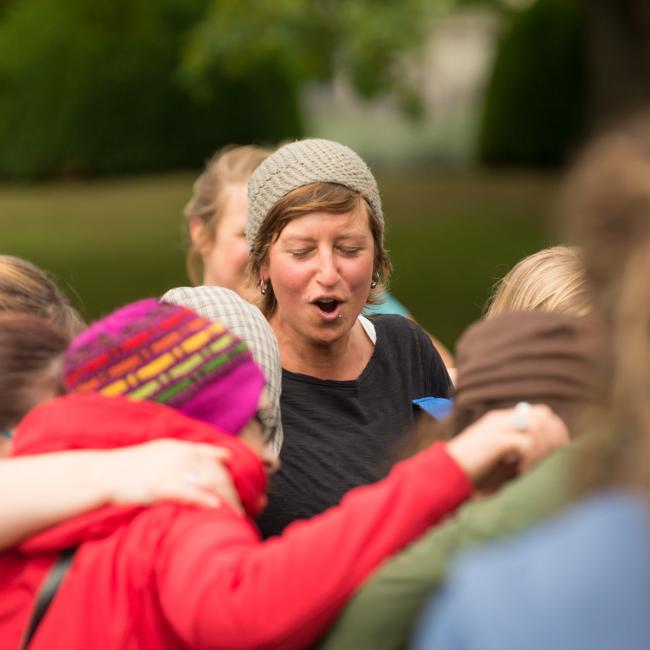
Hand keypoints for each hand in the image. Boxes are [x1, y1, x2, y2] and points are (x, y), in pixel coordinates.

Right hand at [99, 440, 242, 514]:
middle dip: (232, 493)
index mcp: (181, 448)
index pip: (215, 459)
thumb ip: (192, 452)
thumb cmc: (131, 465)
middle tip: (241, 511)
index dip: (230, 476)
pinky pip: (188, 492)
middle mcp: (181, 456)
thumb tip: (223, 456)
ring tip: (235, 516)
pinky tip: (216, 509)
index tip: (243, 490)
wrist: (102, 474)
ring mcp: (171, 470)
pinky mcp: (160, 486)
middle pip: (216, 473)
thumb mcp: (163, 450)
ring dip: (225, 500)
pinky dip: (204, 500)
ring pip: (208, 482)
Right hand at [446, 404, 568, 489]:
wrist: (445, 472)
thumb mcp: (498, 457)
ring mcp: (498, 427)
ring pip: (538, 428)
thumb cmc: (471, 470)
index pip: (540, 414)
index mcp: (501, 420)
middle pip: (543, 416)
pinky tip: (523, 471)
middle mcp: (501, 419)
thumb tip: (549, 457)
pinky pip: (526, 443)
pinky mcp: (495, 440)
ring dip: (544, 450)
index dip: (555, 431)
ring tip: (536, 468)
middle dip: (555, 438)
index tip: (560, 452)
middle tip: (555, 459)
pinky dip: (531, 458)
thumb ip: (517, 452)